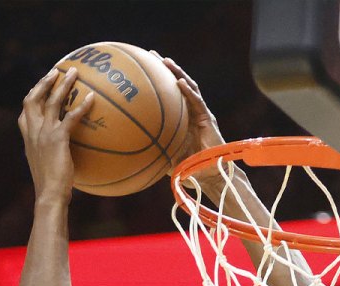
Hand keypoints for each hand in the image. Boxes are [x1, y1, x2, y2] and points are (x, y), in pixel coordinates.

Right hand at [17, 68, 94, 201]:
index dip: (33, 95)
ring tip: (74, 72)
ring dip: (63, 84)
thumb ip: (51, 152)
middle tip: (56, 71)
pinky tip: (92, 98)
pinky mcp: (57, 139)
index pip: (26, 111)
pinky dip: (81, 106)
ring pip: (52, 101)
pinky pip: (71, 117)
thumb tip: (65, 150)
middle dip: (44, 82)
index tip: (42, 86)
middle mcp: (32, 132)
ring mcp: (44, 134)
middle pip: (33, 98)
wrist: (49, 194)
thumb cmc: (51, 185)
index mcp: (28, 137)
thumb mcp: (47, 164)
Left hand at [155, 53, 231, 187]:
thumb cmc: (189, 168)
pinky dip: (189, 91)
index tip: (142, 67)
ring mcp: (200, 113)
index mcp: (181, 117)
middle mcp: (190, 111)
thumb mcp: (165, 156)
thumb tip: (130, 150)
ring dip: (177, 73)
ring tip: (165, 61)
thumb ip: (152, 149)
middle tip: (150, 54)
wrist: (209, 176)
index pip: (168, 94)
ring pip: (189, 87)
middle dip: (166, 68)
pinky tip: (179, 82)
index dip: (157, 80)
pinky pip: (197, 102)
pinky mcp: (208, 119)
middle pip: (178, 84)